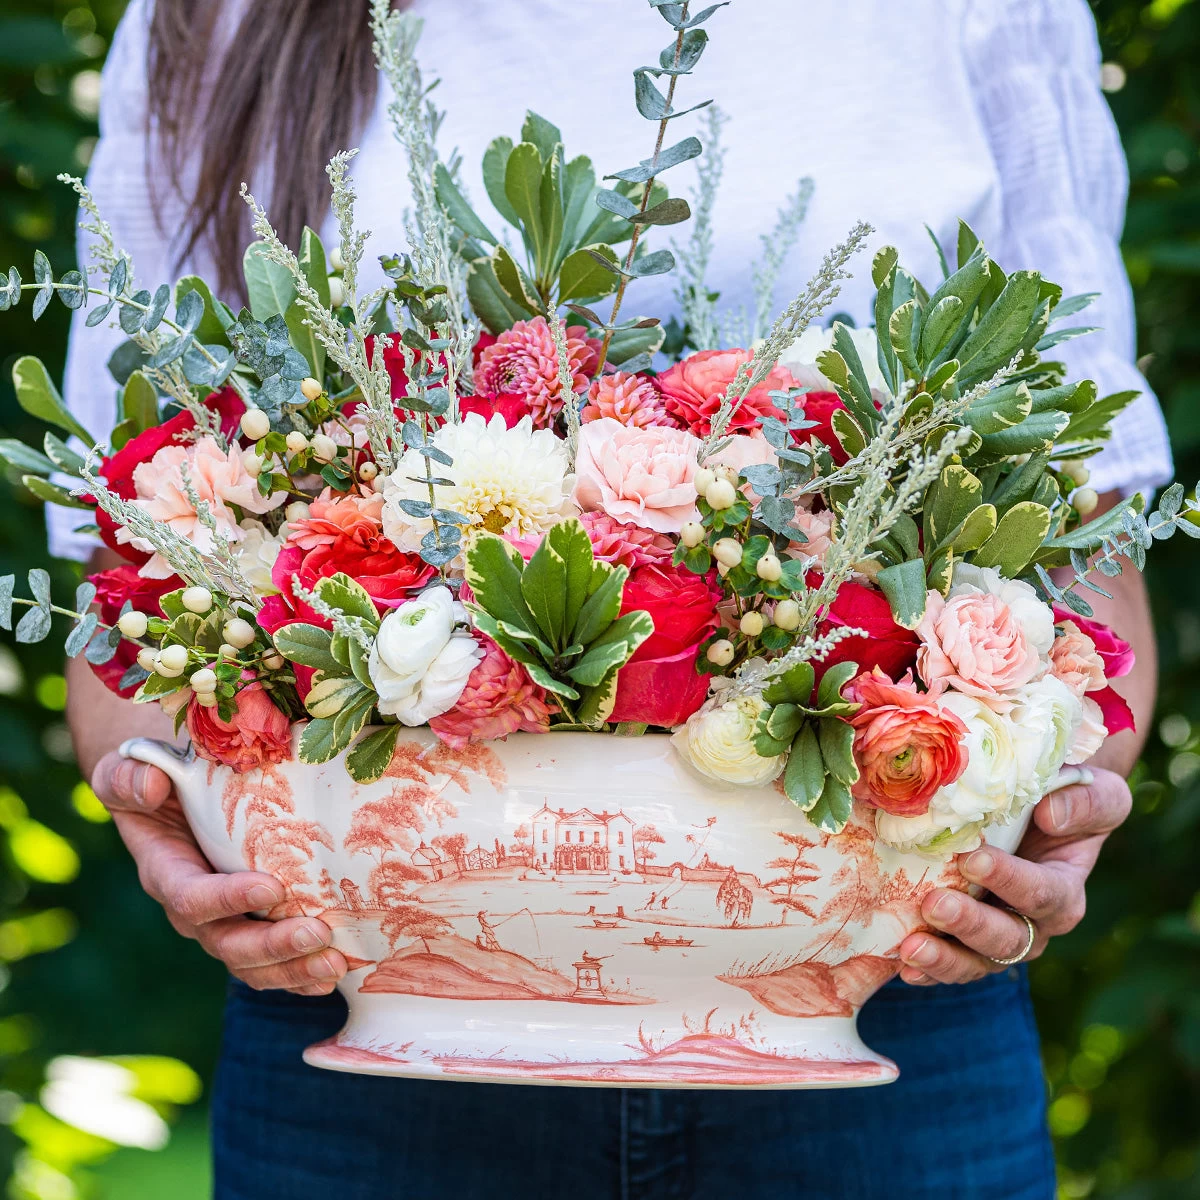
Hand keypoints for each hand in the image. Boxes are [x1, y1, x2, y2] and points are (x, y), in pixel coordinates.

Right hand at [91, 751, 346, 994]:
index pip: (192, 898)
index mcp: (166, 873)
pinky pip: (275, 964)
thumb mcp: (124, 771)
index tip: (272, 888)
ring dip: (295, 969)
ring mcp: (225, 923)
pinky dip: (305, 974)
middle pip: (228, 944)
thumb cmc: (155, 779)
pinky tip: (341, 970)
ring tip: (336, 963)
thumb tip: (150, 787)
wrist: (175, 792)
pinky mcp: (254, 926)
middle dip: (273, 946)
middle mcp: (195, 909)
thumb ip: (127, 778)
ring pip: (254, 964)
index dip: (228, 899)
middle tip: (318, 933)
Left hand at [897, 767, 1131, 984]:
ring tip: (910, 947)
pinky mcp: (968, 945)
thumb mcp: (1097, 793)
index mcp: (1064, 890)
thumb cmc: (1066, 798)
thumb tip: (1049, 816)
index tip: (972, 859)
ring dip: (944, 958)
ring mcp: (999, 939)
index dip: (1009, 880)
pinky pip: (952, 966)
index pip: (1041, 893)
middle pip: (1008, 939)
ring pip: (978, 963)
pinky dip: (929, 971)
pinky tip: (902, 968)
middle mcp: (1034, 924)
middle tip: (934, 904)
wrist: (1037, 811)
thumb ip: (1085, 804)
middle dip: (970, 924)